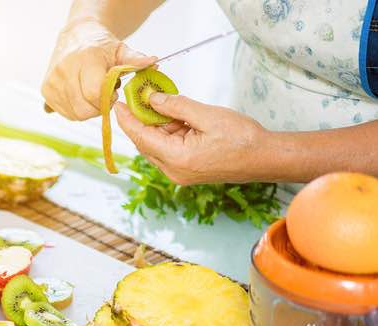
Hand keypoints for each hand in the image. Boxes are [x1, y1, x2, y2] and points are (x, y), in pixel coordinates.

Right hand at [42, 19, 154, 120]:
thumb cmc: (100, 45)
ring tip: (92, 93)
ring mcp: (52, 82)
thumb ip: (135, 60)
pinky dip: (76, 110)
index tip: (114, 92)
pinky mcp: (45, 91)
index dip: (108, 99)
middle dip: (98, 108)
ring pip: (74, 114)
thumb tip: (153, 63)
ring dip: (88, 110)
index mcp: (84, 58)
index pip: (95, 93)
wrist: (76, 36)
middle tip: (105, 95)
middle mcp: (64, 70)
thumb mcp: (121, 50)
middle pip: (84, 109)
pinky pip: (65, 113)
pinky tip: (81, 96)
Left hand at [114, 92, 268, 183]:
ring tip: (154, 101)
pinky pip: (167, 150)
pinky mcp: (186, 171)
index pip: (141, 137)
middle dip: (139, 119)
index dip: (127, 120)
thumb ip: (176, 107)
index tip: (117, 103)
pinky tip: (170, 116)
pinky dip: (166, 133)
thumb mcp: (207, 115)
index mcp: (177, 159)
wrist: (264, 158)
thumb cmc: (242, 138)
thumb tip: (152, 98)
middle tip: (135, 96)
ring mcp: (179, 173)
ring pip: (156, 145)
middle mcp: (173, 171)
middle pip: (145, 143)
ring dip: (154, 125)